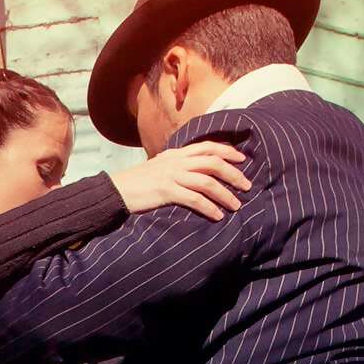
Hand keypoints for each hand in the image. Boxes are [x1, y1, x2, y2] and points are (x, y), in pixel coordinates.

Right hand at [110, 140, 251, 219]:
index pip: (207, 146)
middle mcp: (176, 162)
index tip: (242, 160)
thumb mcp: (158, 166)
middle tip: (247, 186)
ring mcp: (171, 176)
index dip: (228, 151)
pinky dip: (209, 208)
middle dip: (234, 174)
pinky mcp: (166, 191)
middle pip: (213, 163)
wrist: (115, 190)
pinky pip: (194, 199)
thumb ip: (176, 164)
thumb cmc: (137, 182)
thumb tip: (194, 170)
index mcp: (176, 153)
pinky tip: (217, 216)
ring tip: (237, 206)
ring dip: (226, 194)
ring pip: (207, 182)